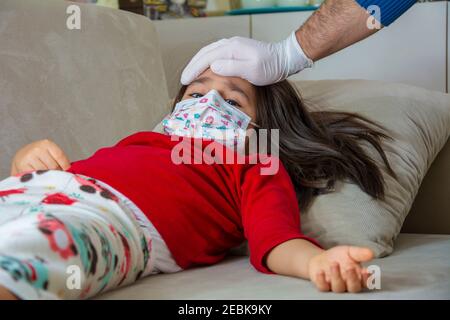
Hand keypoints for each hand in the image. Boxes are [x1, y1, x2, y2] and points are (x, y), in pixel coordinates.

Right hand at [11, 139, 70, 175]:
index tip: (66, 171)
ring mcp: (29, 157)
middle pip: (53, 166)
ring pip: (45, 172)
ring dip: (48, 177)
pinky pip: (36, 176)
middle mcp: (37, 149)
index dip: (65, 166)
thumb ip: (60, 159)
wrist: (20, 157)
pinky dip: (39, 179)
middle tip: (54, 174)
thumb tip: (70, 170)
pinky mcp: (22, 166)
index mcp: (47, 144)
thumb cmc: (41, 157)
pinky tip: (39, 177)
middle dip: (56, 172)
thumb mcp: (50, 153)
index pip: (60, 156)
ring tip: (46, 175)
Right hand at [181, 32, 312, 85]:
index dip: (194, 69)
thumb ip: (232, 68)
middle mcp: (230, 44)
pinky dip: (207, 61)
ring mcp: (233, 46)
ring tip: (191, 74)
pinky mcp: (237, 50)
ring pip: (209, 52)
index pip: (206, 58)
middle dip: (193, 65)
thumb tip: (213, 66)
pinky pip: (216, 54)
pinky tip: (206, 69)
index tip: (185, 80)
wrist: (284, 59)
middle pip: (204, 53)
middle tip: (184, 78)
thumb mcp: (252, 70)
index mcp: (231, 48)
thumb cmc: (270, 67)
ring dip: (198, 63)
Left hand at [308, 246, 373, 292]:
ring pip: (338, 288)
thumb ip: (360, 253)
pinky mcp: (323, 286)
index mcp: (357, 278)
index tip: (366, 270)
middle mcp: (348, 285)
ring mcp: (335, 287)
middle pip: (353, 288)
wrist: (321, 259)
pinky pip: (323, 287)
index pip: (365, 282)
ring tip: (334, 264)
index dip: (367, 278)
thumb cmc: (339, 257)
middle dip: (352, 279)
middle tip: (350, 268)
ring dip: (337, 277)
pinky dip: (321, 280)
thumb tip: (372, 253)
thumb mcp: (350, 252)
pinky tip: (321, 272)